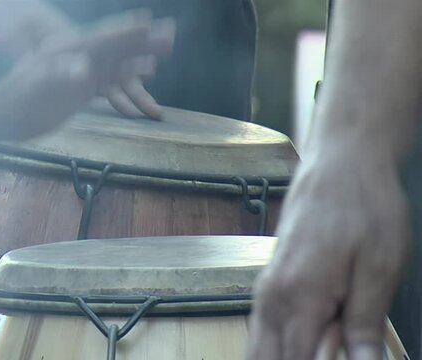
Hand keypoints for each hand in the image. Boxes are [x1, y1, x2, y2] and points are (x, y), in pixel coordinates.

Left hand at [0, 10, 173, 140]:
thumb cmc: (16, 96)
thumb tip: (82, 70)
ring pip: (117, 66)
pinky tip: (140, 84)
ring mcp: (82, 74)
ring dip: (139, 62)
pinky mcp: (82, 90)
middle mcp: (81, 59)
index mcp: (69, 52)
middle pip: (117, 48)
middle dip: (143, 43)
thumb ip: (56, 75)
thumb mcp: (33, 84)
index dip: (125, 32)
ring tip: (161, 61)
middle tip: (170, 35)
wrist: (4, 114)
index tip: (149, 24)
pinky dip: (127, 85)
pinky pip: (110, 85)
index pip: (102, 39)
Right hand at [246, 152, 408, 359]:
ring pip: (259, 347)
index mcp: (300, 296)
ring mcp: (268, 288)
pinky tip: (315, 337)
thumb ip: (364, 324)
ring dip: (286, 356)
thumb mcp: (380, 266)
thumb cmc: (363, 206)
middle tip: (330, 347)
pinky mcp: (271, 281)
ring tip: (328, 339)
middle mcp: (273, 296)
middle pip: (265, 359)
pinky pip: (265, 328)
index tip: (341, 353)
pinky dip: (282, 345)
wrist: (340, 163)